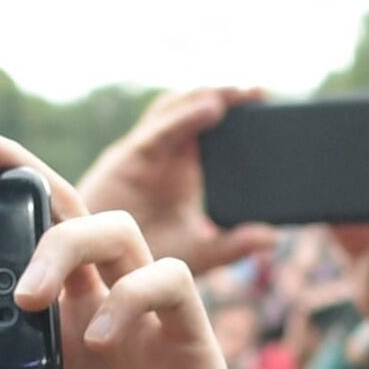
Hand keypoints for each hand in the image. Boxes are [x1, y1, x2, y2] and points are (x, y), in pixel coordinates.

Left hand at [0, 159, 274, 368]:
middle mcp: (98, 315)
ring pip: (116, 230)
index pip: (15, 237)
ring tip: (25, 297)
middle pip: (63, 207)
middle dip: (12, 166)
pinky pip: (168, 282)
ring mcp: (145, 325)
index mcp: (54, 333)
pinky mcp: (191, 345)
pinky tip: (99, 339)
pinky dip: (131, 296)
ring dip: (65, 244)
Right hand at [75, 86, 279, 274]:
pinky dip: (185, 119)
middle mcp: (162, 154)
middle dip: (224, 95)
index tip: (267, 101)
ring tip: (240, 93)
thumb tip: (272, 238)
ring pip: (175, 110)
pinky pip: (158, 133)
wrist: (96, 275)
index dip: (234, 109)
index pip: (209, 126)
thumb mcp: (197, 253)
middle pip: (192, 109)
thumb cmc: (138, 260)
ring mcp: (144, 153)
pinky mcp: (127, 160)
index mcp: (181, 167)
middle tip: (260, 92)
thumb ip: (232, 245)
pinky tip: (211, 110)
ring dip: (206, 96)